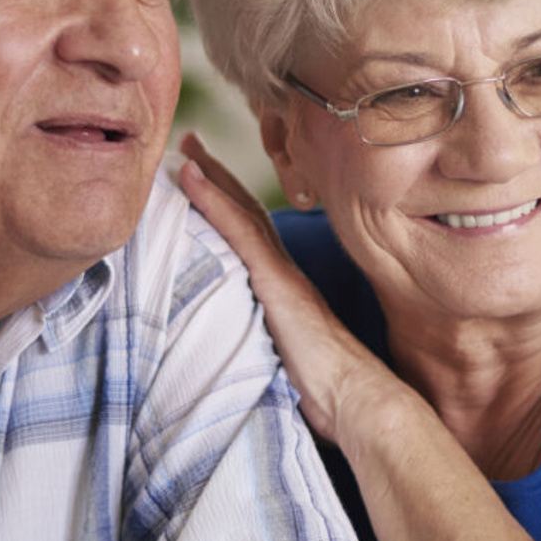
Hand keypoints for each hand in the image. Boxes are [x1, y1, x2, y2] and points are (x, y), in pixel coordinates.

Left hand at [177, 133, 402, 444]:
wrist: (356, 398)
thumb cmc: (329, 392)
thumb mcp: (290, 362)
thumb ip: (272, 348)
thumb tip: (255, 361)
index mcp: (285, 288)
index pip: (253, 234)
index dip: (229, 202)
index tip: (203, 174)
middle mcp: (283, 271)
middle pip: (246, 211)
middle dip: (217, 175)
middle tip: (189, 142)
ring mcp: (280, 274)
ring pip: (242, 212)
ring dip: (211, 176)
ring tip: (184, 147)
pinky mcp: (276, 283)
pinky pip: (240, 232)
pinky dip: (213, 200)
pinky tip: (190, 176)